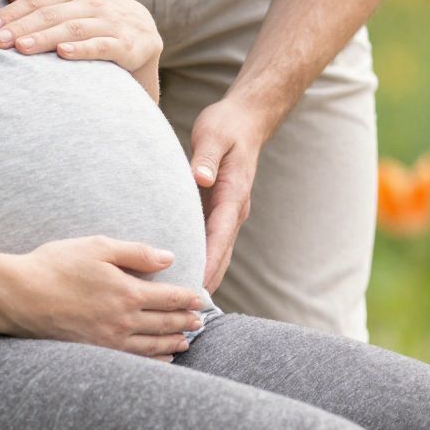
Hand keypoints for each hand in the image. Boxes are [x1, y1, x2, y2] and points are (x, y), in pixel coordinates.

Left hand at [0, 0, 161, 74]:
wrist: (145, 32)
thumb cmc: (98, 16)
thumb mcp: (73, 0)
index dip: (13, 13)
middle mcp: (94, 0)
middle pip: (51, 14)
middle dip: (21, 27)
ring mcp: (111, 21)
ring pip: (73, 29)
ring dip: (45, 38)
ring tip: (21, 49)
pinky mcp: (127, 44)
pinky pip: (102, 46)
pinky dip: (82, 49)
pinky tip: (63, 53)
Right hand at [0, 237, 204, 360]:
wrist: (19, 297)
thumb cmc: (56, 265)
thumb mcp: (98, 247)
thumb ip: (136, 252)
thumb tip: (168, 258)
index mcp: (127, 292)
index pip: (169, 298)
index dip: (188, 299)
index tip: (202, 300)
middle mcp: (123, 321)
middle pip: (164, 323)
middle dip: (185, 322)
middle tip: (200, 322)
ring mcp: (109, 342)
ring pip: (152, 346)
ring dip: (173, 343)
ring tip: (187, 341)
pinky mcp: (94, 353)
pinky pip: (133, 361)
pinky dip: (153, 361)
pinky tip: (161, 359)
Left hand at [189, 95, 274, 291]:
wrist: (247, 120)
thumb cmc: (226, 126)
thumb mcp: (213, 135)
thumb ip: (205, 157)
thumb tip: (200, 178)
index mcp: (232, 194)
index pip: (218, 236)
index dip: (208, 262)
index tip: (196, 286)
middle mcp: (234, 209)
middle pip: (221, 254)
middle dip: (206, 280)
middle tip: (185, 308)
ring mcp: (230, 212)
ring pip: (218, 252)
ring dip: (206, 275)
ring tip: (183, 303)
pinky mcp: (222, 210)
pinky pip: (212, 242)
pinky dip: (203, 260)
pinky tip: (186, 274)